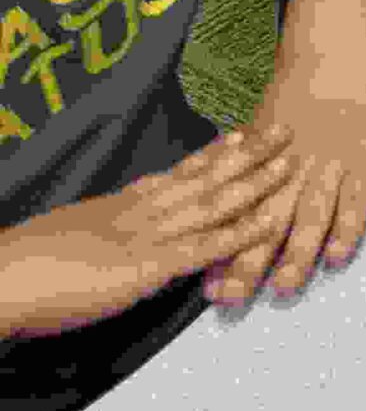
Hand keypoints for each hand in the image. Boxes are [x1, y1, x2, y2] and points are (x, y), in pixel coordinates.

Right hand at [0, 127, 299, 339]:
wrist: (0, 280)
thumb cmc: (22, 270)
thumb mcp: (69, 241)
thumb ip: (97, 235)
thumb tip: (112, 238)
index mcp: (117, 207)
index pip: (175, 174)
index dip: (210, 154)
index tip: (239, 133)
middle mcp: (137, 213)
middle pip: (203, 177)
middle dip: (247, 154)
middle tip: (284, 129)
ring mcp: (144, 236)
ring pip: (212, 202)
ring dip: (256, 182)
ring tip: (292, 159)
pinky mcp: (146, 268)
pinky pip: (202, 247)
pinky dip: (239, 233)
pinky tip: (269, 221)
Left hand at [202, 83, 365, 306]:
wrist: (334, 69)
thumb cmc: (288, 108)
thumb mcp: (251, 136)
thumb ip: (232, 174)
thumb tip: (199, 211)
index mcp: (261, 168)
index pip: (237, 217)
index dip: (222, 253)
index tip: (208, 288)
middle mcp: (292, 173)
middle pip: (268, 223)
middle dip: (250, 263)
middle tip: (235, 299)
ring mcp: (330, 169)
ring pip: (310, 215)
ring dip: (296, 253)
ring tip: (285, 288)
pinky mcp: (365, 166)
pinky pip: (357, 201)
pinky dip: (347, 228)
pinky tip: (338, 257)